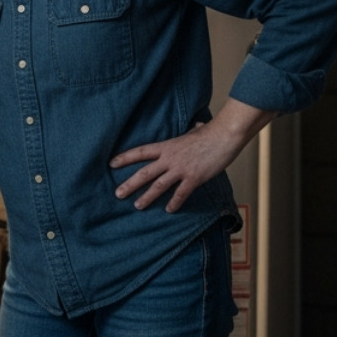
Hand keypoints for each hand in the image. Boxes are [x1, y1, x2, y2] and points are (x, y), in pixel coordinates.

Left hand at [109, 102, 274, 212]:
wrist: (224, 136)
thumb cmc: (210, 133)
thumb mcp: (193, 132)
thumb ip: (189, 133)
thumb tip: (195, 126)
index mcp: (167, 146)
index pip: (141, 152)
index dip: (125, 158)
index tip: (112, 164)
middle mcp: (170, 158)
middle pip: (145, 173)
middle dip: (130, 184)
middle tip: (118, 194)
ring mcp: (181, 169)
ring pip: (159, 185)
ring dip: (147, 197)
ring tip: (137, 206)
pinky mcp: (194, 178)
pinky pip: (181, 193)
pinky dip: (174, 203)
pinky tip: (169, 210)